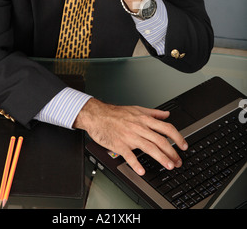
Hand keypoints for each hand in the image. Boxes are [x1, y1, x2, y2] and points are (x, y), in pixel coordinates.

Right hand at [73, 98, 187, 175]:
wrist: (97, 115)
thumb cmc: (115, 113)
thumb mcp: (137, 109)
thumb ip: (153, 113)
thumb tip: (166, 114)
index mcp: (144, 119)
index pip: (166, 128)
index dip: (178, 137)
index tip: (183, 145)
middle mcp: (139, 127)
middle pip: (160, 140)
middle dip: (172, 152)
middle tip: (178, 161)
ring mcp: (130, 136)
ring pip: (149, 147)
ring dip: (161, 158)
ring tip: (169, 166)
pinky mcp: (119, 144)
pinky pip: (129, 155)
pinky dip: (136, 164)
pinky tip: (142, 171)